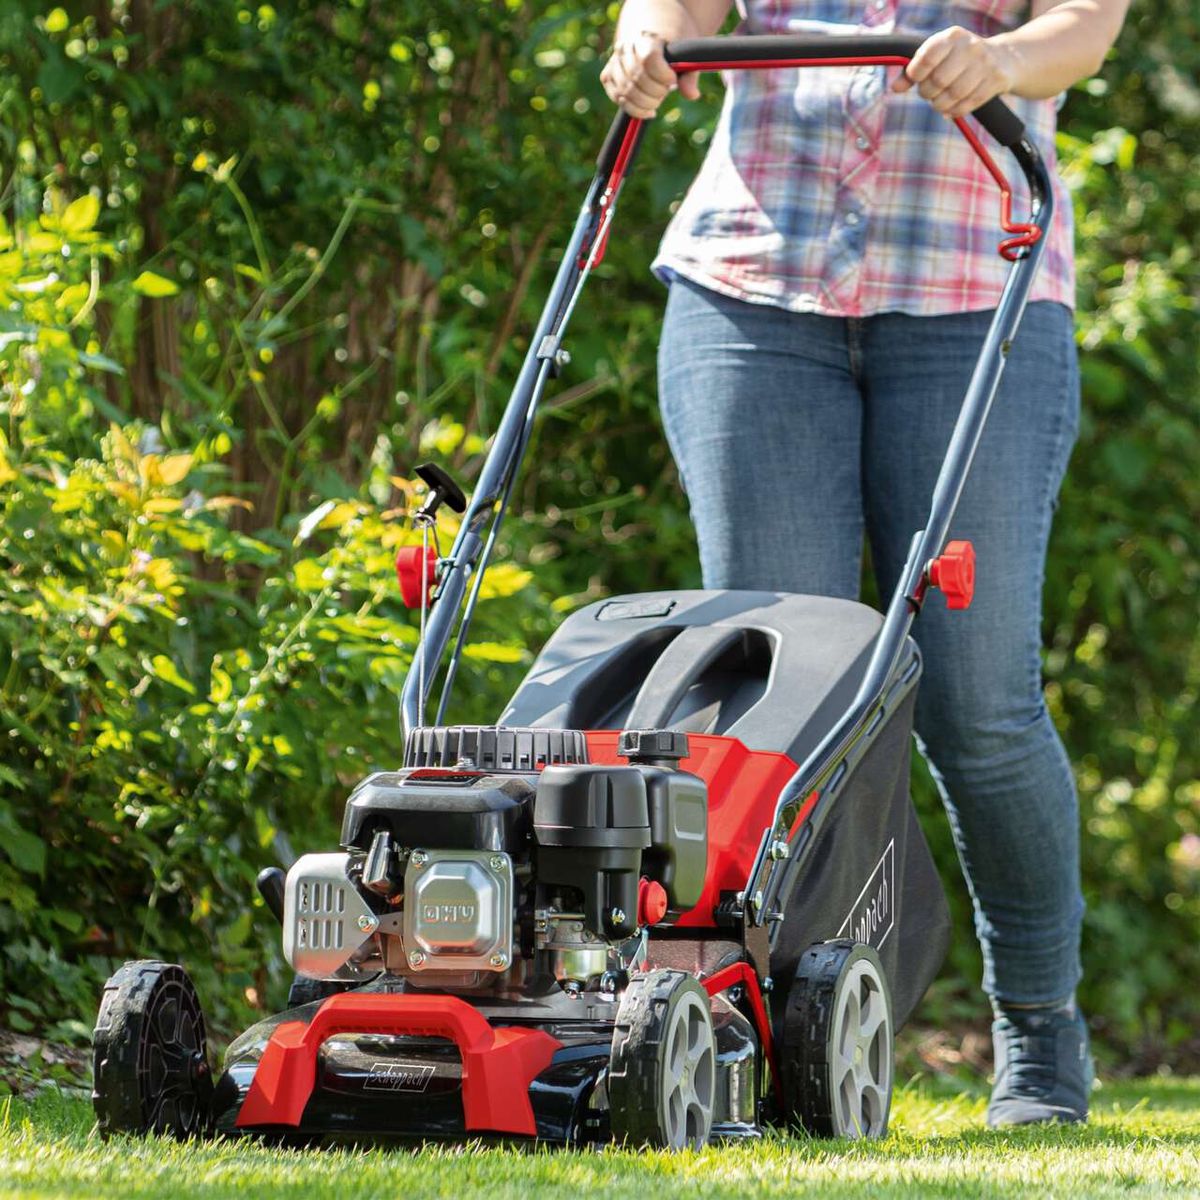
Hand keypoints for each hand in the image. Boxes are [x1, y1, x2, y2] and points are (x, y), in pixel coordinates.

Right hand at [600, 31, 699, 118]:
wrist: (650, 37)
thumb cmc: (671, 49)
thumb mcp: (685, 56)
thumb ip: (690, 75)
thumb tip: (692, 96)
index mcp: (645, 38)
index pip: (649, 59)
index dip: (662, 75)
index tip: (673, 80)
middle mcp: (625, 48)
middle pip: (636, 78)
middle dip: (655, 93)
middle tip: (665, 92)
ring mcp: (614, 63)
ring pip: (625, 91)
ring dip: (645, 103)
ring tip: (657, 102)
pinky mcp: (608, 77)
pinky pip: (617, 98)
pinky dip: (634, 110)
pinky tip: (648, 111)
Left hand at [891, 26, 1018, 118]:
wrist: (1002, 59)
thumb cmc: (959, 59)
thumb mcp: (937, 56)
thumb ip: (913, 71)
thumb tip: (894, 88)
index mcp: (952, 37)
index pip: (927, 58)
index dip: (915, 74)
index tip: (917, 79)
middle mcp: (970, 47)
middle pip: (938, 81)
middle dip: (927, 92)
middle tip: (929, 92)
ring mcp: (985, 64)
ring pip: (952, 96)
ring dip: (939, 105)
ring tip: (939, 101)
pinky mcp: (995, 82)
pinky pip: (966, 106)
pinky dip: (953, 111)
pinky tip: (951, 108)